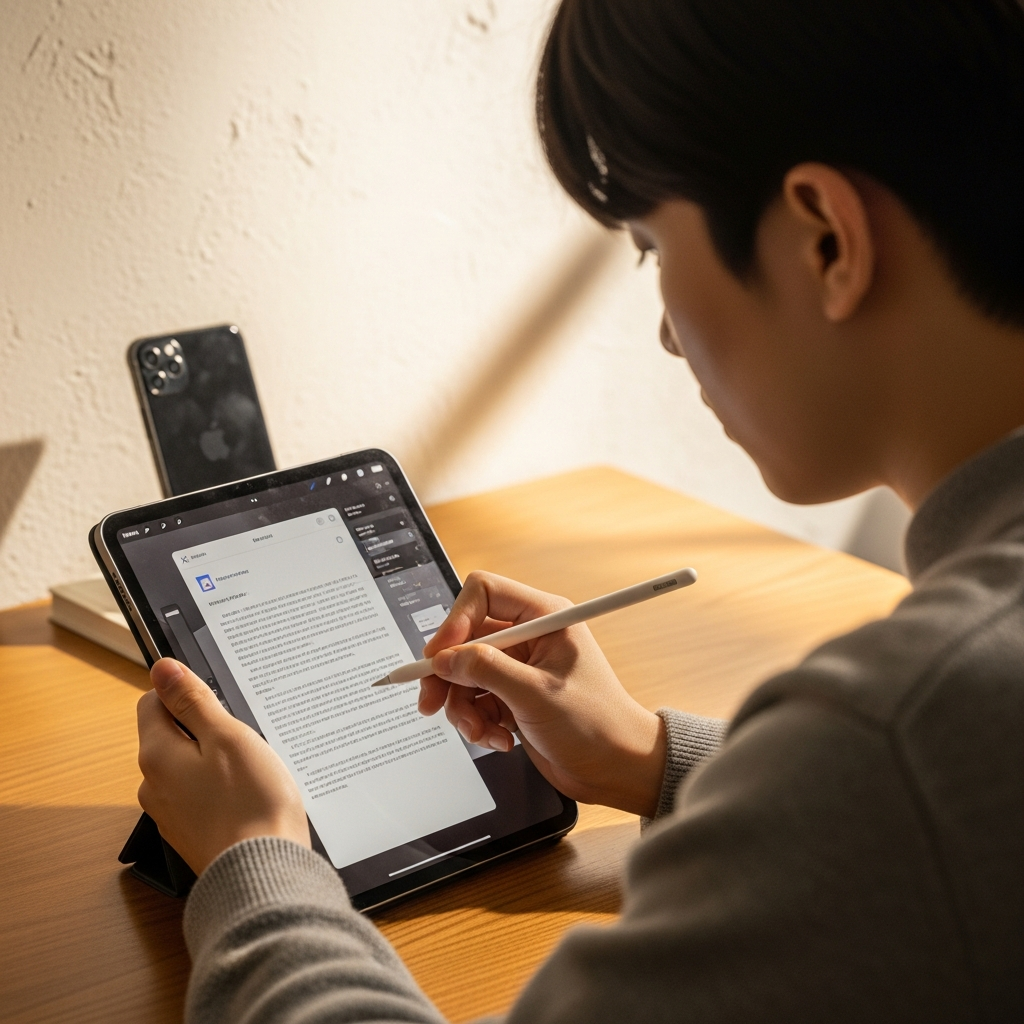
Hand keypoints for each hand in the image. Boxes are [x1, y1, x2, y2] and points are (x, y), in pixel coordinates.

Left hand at [137, 658, 310, 874]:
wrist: (262, 873)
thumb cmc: (250, 804)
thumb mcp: (227, 737)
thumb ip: (192, 701)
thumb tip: (162, 668)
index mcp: (156, 755)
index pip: (152, 702)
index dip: (184, 692)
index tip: (218, 700)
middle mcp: (153, 785)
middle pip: (172, 734)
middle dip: (206, 728)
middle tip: (243, 737)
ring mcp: (170, 813)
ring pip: (189, 766)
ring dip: (216, 759)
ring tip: (252, 770)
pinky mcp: (191, 832)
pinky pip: (200, 794)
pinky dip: (221, 788)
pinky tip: (249, 795)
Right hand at [419, 572, 666, 816]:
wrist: (615, 768)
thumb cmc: (597, 725)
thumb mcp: (536, 695)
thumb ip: (487, 671)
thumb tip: (445, 658)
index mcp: (544, 617)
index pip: (483, 594)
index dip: (456, 621)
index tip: (440, 657)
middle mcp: (529, 636)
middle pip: (466, 638)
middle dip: (449, 674)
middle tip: (432, 702)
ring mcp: (519, 666)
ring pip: (465, 673)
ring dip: (464, 706)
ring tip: (481, 732)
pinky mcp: (512, 694)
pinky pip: (475, 699)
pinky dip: (478, 722)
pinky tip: (499, 738)